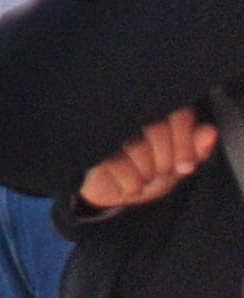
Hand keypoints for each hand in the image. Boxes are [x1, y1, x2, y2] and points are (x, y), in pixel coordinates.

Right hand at [79, 107, 218, 214]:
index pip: (178, 114)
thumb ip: (194, 150)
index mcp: (155, 107)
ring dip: (145, 174)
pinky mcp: (88, 143)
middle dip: (164, 162)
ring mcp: (106, 124)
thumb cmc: (141, 170)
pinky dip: (129, 183)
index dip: (184, 144)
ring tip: (140, 176)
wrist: (105, 190)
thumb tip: (210, 133)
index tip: (184, 166)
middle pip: (157, 130)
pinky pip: (117, 164)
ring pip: (138, 148)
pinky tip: (126, 183)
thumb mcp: (174, 166)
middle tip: (157, 171)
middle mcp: (129, 109)